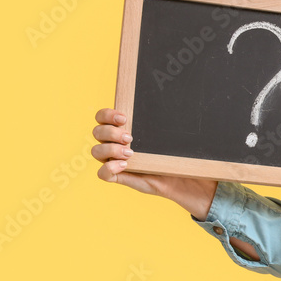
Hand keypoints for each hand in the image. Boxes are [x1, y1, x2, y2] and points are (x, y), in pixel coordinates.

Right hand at [91, 108, 218, 218]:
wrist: (185, 177)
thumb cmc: (177, 154)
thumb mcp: (171, 136)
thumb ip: (167, 122)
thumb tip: (178, 103)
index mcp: (123, 130)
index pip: (102, 117)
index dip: (106, 114)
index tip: (124, 117)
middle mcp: (115, 144)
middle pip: (97, 132)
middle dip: (111, 132)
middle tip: (131, 138)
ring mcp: (116, 161)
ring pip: (96, 152)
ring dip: (110, 149)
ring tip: (130, 153)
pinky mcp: (120, 177)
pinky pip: (102, 174)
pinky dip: (109, 168)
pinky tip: (125, 165)